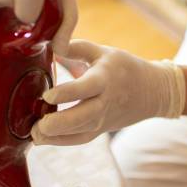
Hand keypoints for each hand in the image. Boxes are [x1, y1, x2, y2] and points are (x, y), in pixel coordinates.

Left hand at [32, 40, 185, 145]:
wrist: (152, 91)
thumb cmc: (123, 67)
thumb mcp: (102, 51)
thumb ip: (76, 47)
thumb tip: (51, 44)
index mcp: (106, 78)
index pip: (86, 88)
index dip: (66, 93)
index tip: (47, 96)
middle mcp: (105, 102)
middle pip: (83, 117)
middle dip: (59, 124)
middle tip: (38, 125)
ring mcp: (103, 119)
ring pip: (80, 133)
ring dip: (55, 136)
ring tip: (34, 133)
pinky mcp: (100, 130)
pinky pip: (80, 140)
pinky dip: (60, 142)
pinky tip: (42, 139)